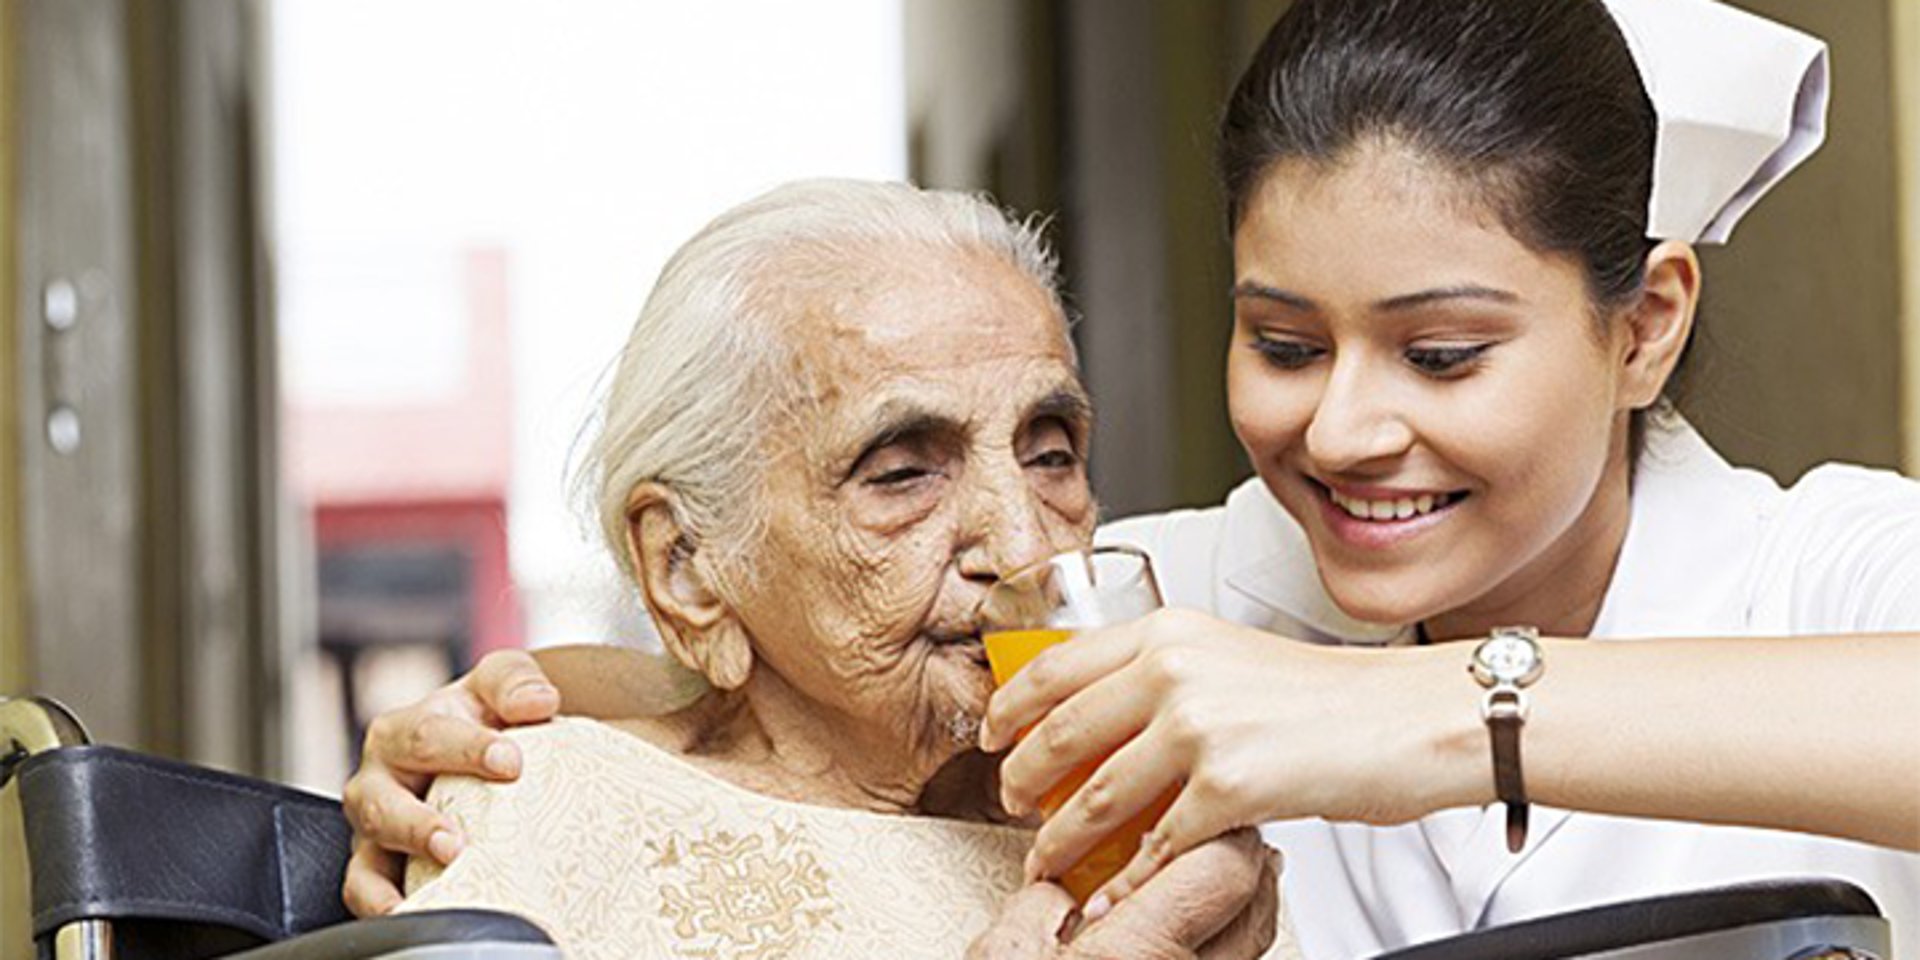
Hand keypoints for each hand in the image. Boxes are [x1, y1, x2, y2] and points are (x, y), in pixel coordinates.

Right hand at [340, 650, 560, 915]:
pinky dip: (378, 900)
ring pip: (371, 844)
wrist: (469, 755)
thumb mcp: (497, 687)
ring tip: (442, 870)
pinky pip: (363, 885)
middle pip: (385, 798)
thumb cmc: (482, 718)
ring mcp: (374, 823)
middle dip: (418, 823)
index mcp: (405, 729)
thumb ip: (515, 683)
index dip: (468, 748)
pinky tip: (408, 909)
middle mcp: (380, 776)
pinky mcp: (375, 863)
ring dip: (402, 862)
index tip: (511, 762)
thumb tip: (538, 702)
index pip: (429, 735)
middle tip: (457, 840)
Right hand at [967, 829, 1280, 959]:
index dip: (1220, 823)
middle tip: (1221, 821)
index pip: (1223, 868)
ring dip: (1246, 896)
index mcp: (1137, 954)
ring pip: (1255, 942)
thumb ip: (1038, 908)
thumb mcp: (1002, 959)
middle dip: (1244, 852)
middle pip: (1257, 902)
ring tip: (1219, 866)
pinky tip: (1201, 927)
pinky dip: (1229, 940)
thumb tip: (1057, 888)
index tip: (1202, 800)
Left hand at [979, 607, 1476, 913]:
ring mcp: (1198, 727)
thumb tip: (1106, 708)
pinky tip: (1114, 896)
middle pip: (1059, 734)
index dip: (1008, 709)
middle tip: (1012, 807)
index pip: (1054, 667)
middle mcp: (1174, 669)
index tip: (992, 737)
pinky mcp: (1228, 787)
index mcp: (1168, 631)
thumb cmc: (1330, 696)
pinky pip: (1155, 846)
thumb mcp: (1230, 655)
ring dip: (1061, 839)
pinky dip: (1126, 881)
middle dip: (1022, 781)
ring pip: (1095, 797)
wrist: (1410, 717)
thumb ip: (1167, 672)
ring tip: (1048, 859)